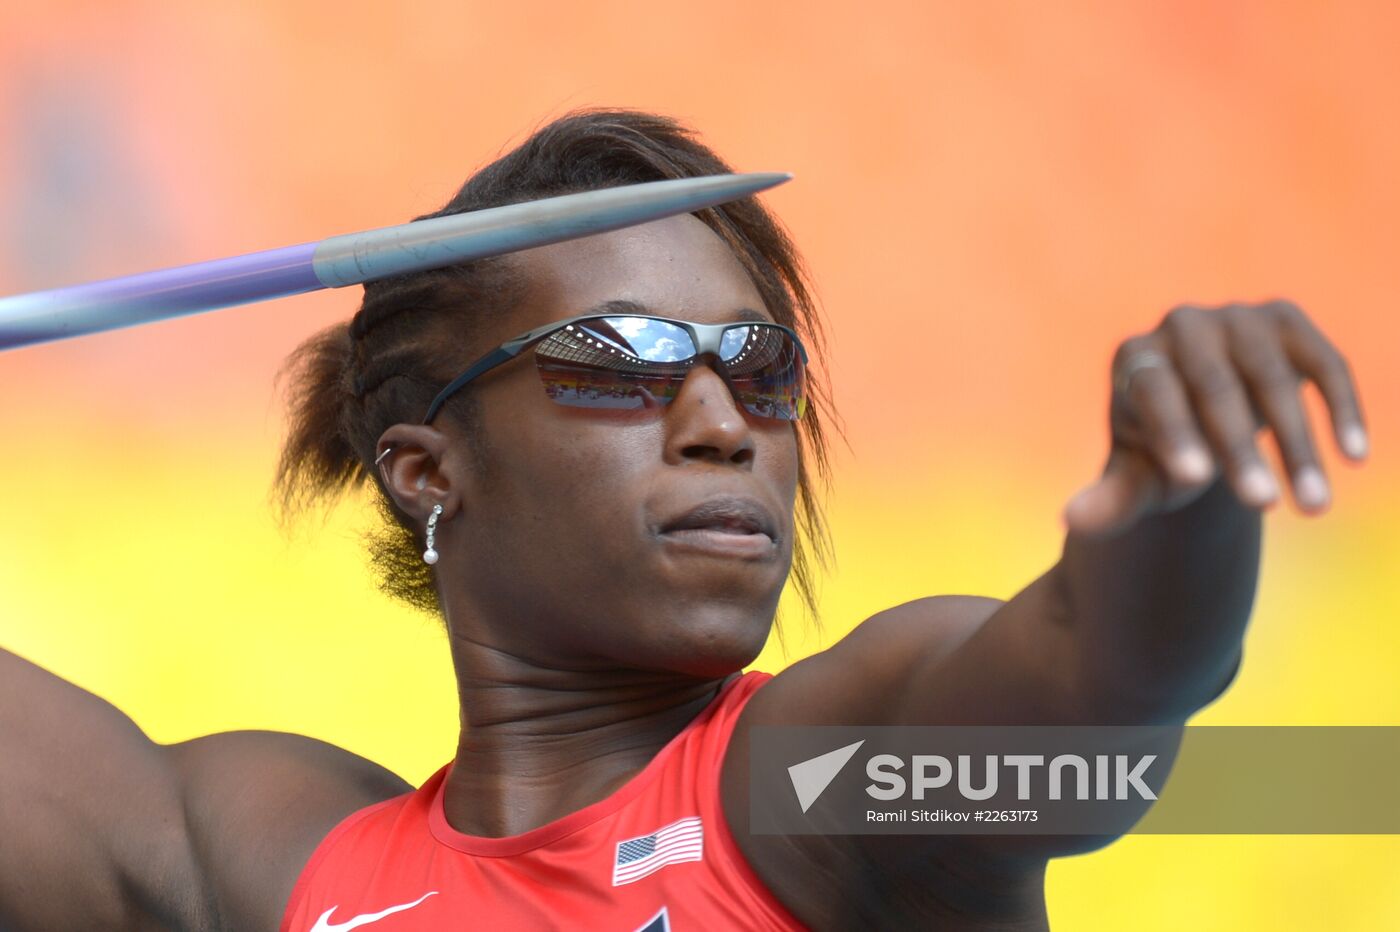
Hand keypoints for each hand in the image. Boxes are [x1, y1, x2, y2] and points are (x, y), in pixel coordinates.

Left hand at [1063, 300, 1367, 535]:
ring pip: (1274, 379)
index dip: (1174, 433)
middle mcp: (1182, 325)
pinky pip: (1323, 363)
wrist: (1207, 416)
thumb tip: (1074, 520)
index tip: (1194, 480)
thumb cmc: (1163, 451)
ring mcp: (1238, 318)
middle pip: (1214, 386)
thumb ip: (1112, 498)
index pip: (1154, 391)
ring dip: (1297, 444)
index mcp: (1134, 358)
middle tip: (1262, 506)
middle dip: (1240, 449)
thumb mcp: (1137, 476)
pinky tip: (1354, 456)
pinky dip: (1341, 407)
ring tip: (1313, 506)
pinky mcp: (1287, 322)